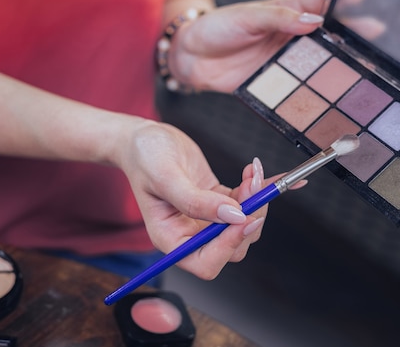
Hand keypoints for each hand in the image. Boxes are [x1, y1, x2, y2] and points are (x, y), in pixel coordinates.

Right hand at [118, 120, 267, 278]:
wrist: (144, 138)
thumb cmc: (144, 157)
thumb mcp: (166, 177)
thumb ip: (197, 201)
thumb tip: (233, 215)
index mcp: (170, 238)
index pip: (205, 262)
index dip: (228, 245)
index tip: (244, 217)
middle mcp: (189, 234)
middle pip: (232, 246)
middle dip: (248, 218)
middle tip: (254, 186)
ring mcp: (205, 219)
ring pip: (242, 227)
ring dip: (255, 202)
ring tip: (253, 174)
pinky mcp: (217, 202)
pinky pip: (243, 206)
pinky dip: (254, 191)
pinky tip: (253, 172)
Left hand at [169, 0, 382, 92]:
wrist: (190, 58)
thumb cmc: (217, 28)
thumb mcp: (246, 17)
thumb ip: (278, 18)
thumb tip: (314, 20)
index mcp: (287, 10)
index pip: (322, 0)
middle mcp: (292, 34)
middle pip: (329, 33)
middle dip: (354, 35)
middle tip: (379, 40)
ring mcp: (287, 59)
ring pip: (320, 60)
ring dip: (341, 63)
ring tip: (366, 66)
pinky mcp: (278, 81)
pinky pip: (302, 85)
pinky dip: (319, 88)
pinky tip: (334, 92)